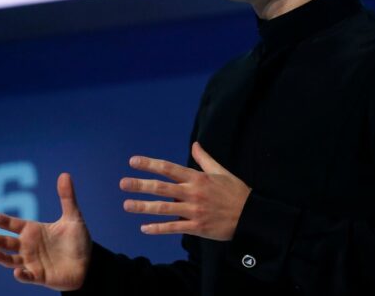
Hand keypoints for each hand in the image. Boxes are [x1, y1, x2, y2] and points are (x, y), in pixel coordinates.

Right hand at [0, 173, 91, 290]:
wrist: (88, 263)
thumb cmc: (77, 240)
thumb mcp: (73, 217)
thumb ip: (67, 197)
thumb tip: (64, 174)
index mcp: (32, 230)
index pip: (10, 224)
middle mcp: (27, 246)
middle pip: (4, 243)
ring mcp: (31, 262)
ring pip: (10, 260)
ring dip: (0, 258)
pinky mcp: (39, 276)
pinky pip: (27, 276)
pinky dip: (21, 274)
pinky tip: (18, 271)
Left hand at [120, 141, 251, 240]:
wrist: (251, 216)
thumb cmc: (236, 192)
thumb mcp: (221, 171)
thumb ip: (205, 158)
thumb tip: (195, 144)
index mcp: (197, 178)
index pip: (168, 168)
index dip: (150, 164)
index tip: (133, 161)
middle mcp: (192, 193)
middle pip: (161, 188)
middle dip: (140, 185)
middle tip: (123, 183)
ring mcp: (193, 210)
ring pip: (163, 209)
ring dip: (143, 207)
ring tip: (127, 205)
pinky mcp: (196, 226)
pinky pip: (173, 227)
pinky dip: (158, 228)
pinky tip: (144, 228)